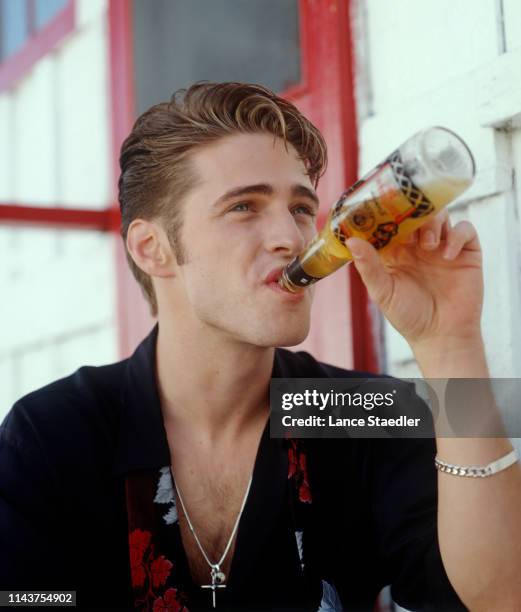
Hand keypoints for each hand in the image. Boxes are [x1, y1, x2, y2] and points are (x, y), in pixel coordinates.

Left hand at [345, 210, 483, 348]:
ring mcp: (442, 247)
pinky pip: (465, 230)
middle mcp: (418, 245)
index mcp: (396, 251)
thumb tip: (351, 241)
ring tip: (426, 246)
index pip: (390, 222)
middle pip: (416, 213)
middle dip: (411, 214)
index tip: (378, 210)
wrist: (441, 335)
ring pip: (440, 215)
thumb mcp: (383, 291)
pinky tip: (447, 256)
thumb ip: (368, 266)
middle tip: (406, 227)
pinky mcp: (466, 253)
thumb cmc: (408, 315)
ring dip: (432, 223)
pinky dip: (456, 236)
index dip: (384, 213)